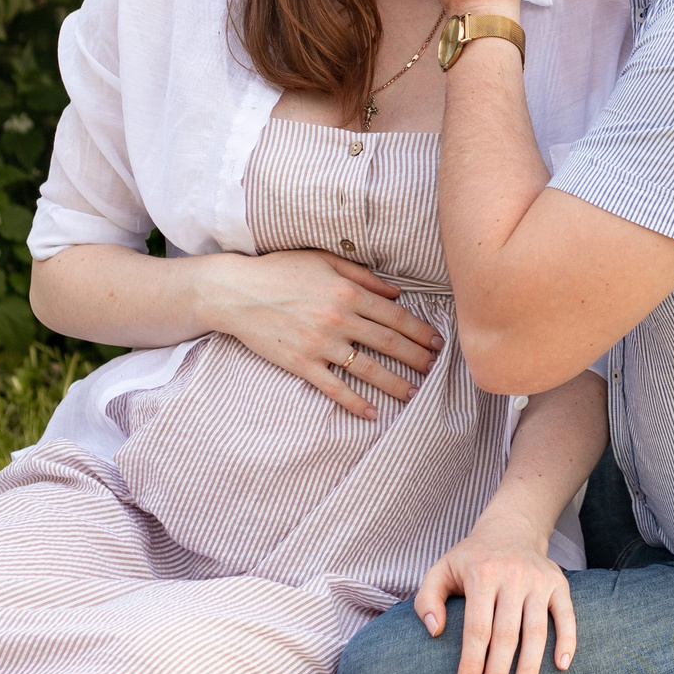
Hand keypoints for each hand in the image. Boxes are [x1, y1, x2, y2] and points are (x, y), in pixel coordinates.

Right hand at [190, 250, 442, 419]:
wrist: (236, 292)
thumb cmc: (280, 270)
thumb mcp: (324, 261)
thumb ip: (362, 275)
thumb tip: (396, 291)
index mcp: (348, 292)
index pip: (395, 315)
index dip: (419, 331)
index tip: (437, 342)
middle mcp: (339, 319)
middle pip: (388, 343)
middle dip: (417, 357)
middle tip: (435, 368)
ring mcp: (320, 343)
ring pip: (368, 369)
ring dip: (395, 384)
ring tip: (415, 394)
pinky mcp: (301, 363)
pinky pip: (334, 387)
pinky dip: (354, 402)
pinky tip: (372, 413)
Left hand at [413, 515, 576, 673]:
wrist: (512, 527)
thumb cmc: (471, 558)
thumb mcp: (440, 569)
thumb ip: (427, 599)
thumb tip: (434, 632)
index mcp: (482, 574)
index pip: (477, 627)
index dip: (472, 661)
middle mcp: (513, 576)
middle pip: (507, 634)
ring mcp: (539, 580)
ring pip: (537, 631)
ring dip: (530, 668)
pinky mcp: (559, 583)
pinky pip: (567, 615)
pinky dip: (567, 641)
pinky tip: (561, 667)